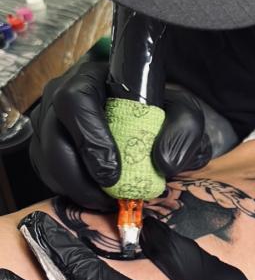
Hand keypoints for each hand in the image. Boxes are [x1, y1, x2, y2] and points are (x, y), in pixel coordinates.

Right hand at [30, 62, 211, 209]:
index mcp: (93, 77)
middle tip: (109, 198)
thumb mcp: (182, 110)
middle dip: (78, 176)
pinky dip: (70, 192)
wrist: (154, 116)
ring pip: (46, 160)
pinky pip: (48, 174)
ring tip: (107, 201)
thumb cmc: (162, 107)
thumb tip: (165, 163)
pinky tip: (96, 197)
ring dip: (74, 188)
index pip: (75, 101)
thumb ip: (183, 130)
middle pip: (53, 138)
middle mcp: (62, 96)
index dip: (90, 138)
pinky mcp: (47, 148)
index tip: (112, 172)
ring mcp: (50, 123)